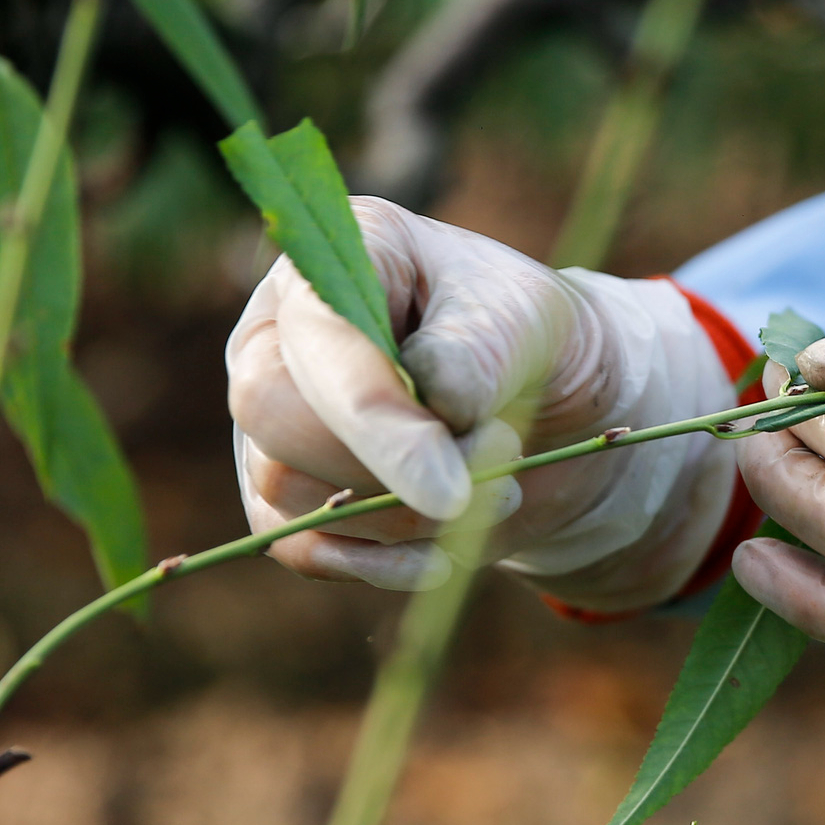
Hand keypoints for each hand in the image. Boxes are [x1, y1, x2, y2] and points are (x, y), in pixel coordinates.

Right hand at [226, 198, 738, 611]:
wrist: (553, 408)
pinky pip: (301, 546)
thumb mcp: (530, 324)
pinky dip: (378, 564)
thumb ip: (478, 353)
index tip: (449, 489)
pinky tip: (443, 556)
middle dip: (386, 466)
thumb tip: (435, 399)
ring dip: (402, 515)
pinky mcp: (286, 492)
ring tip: (499, 486)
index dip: (375, 417)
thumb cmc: (534, 340)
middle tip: (501, 458)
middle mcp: (279, 332)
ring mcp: (273, 416)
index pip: (320, 336)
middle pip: (270, 411)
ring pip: (284, 486)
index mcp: (338, 259)